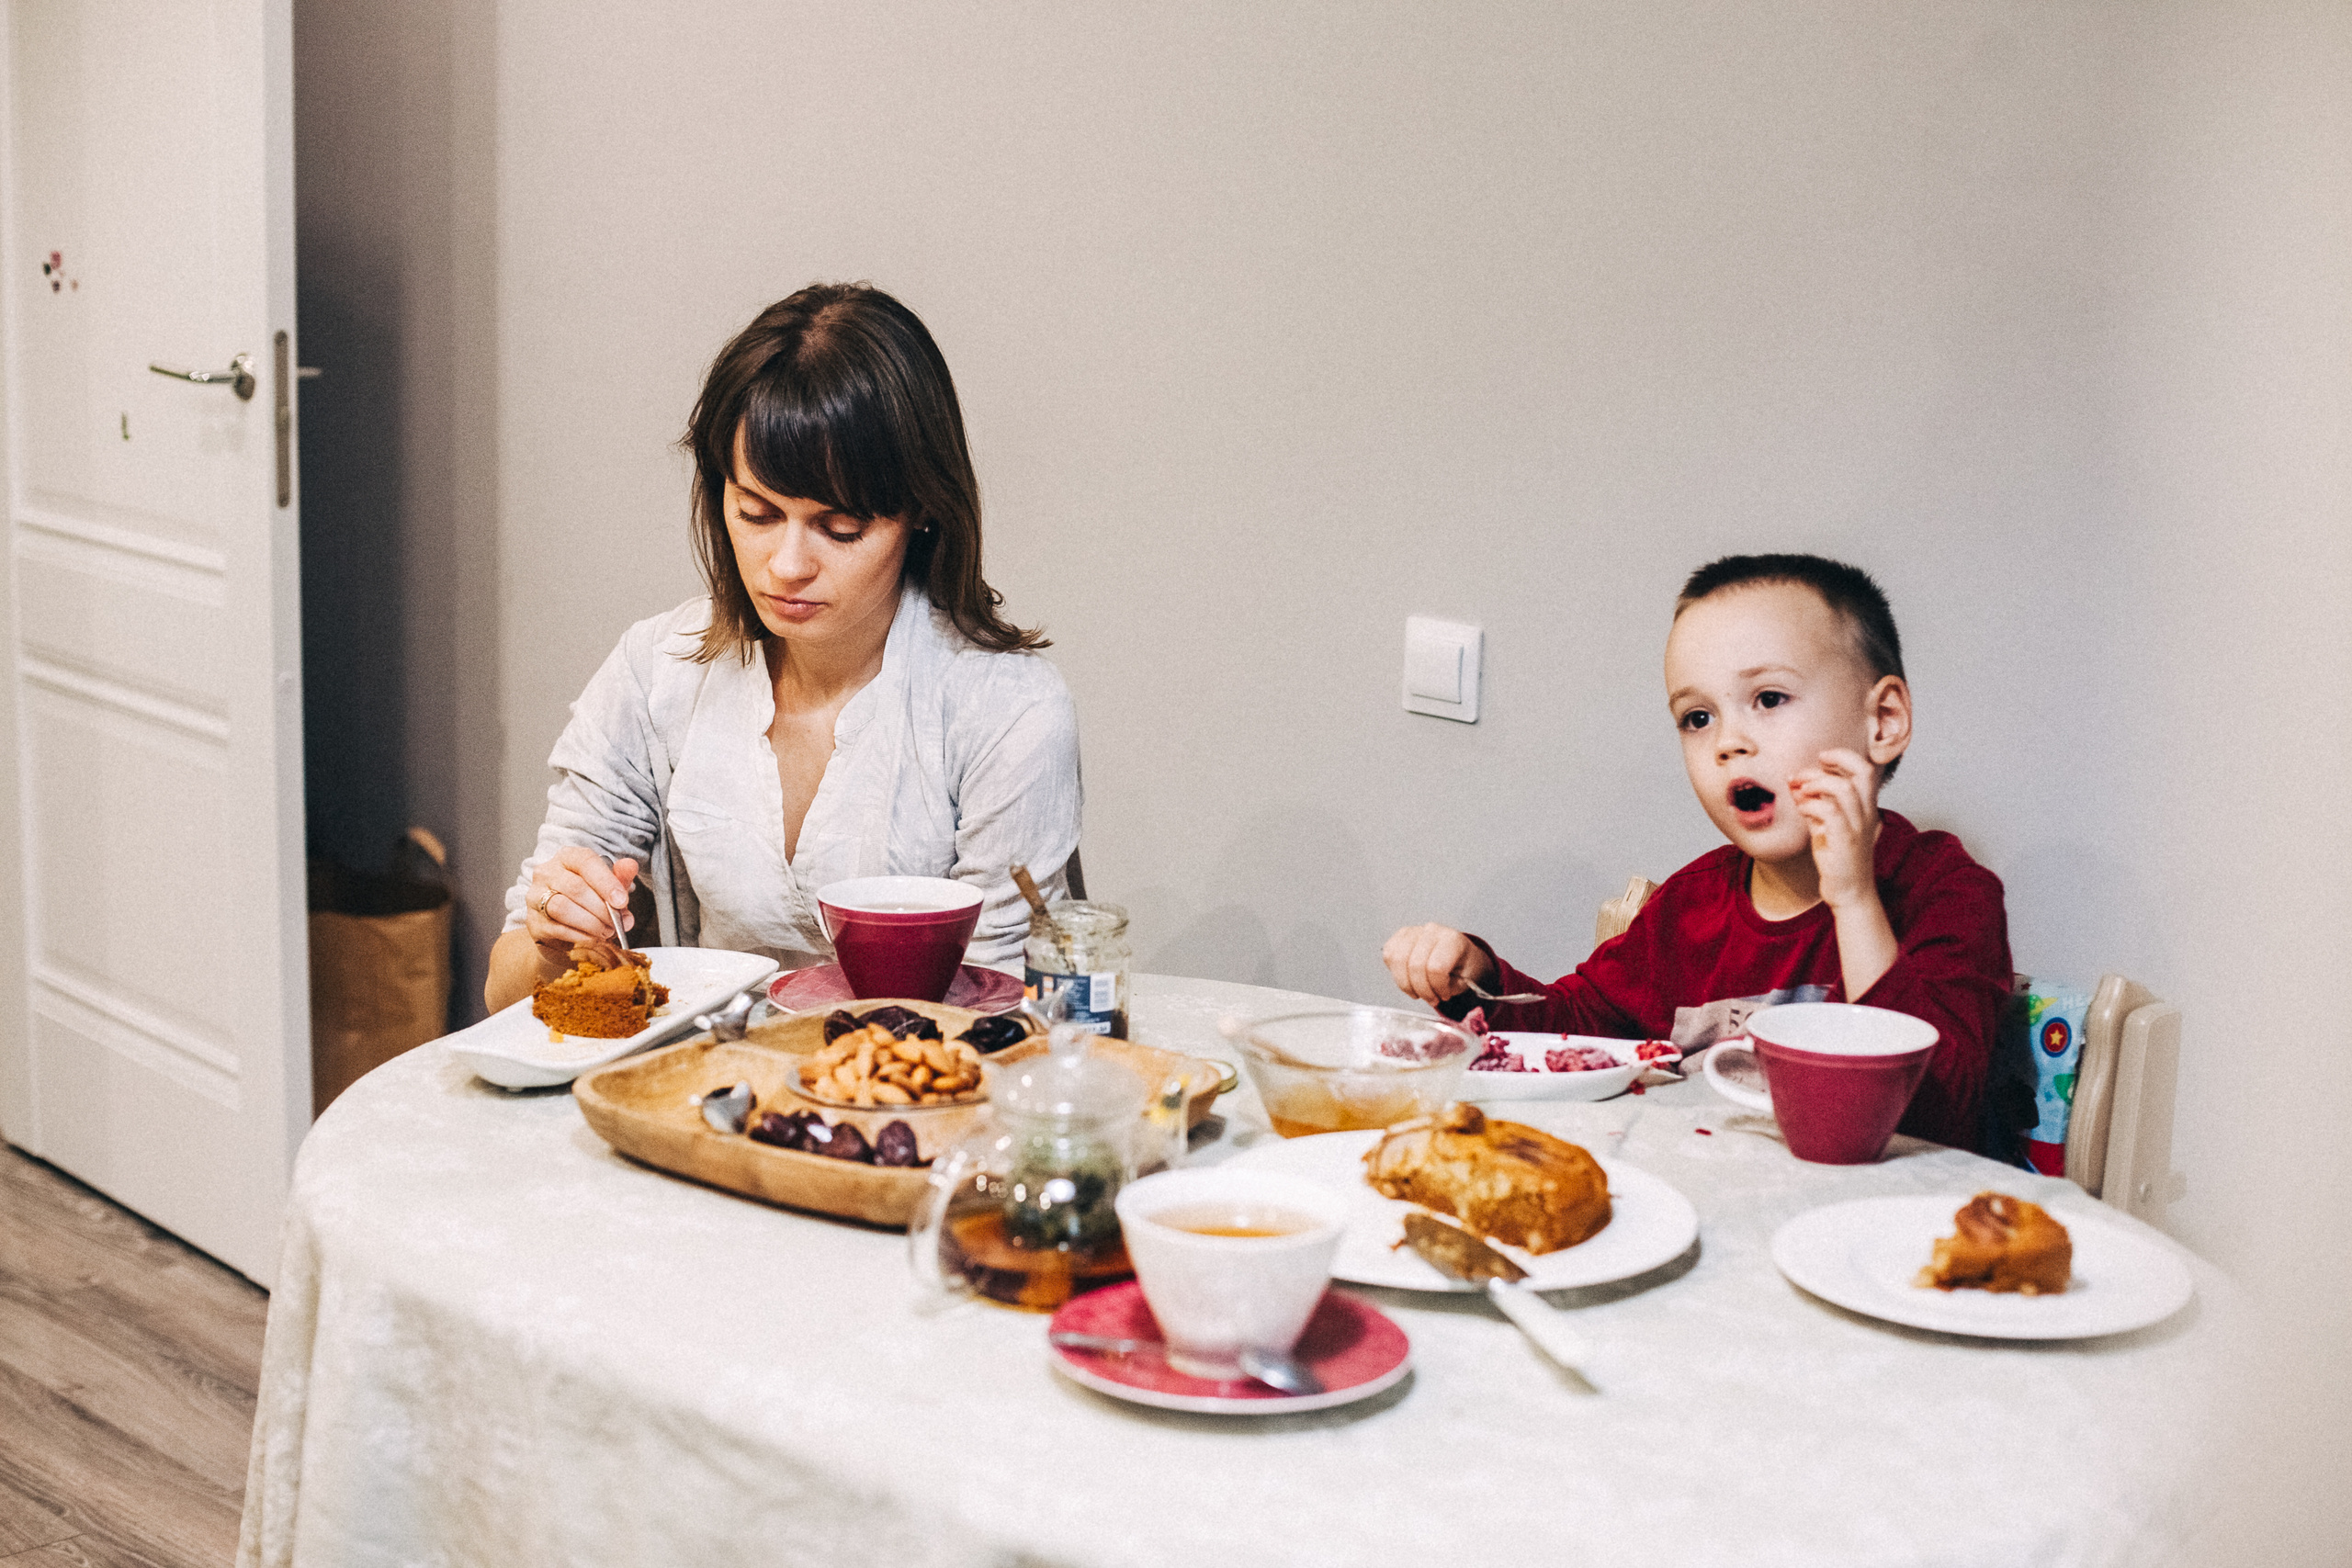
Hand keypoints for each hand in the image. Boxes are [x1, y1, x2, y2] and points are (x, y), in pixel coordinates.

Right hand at [524, 850, 639, 951]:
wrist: (561, 930)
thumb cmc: (587, 902)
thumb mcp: (607, 888)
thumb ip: (620, 878)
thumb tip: (630, 866)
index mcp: (567, 857)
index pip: (586, 861)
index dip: (606, 882)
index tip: (622, 901)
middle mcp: (546, 872)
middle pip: (575, 887)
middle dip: (601, 908)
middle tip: (616, 922)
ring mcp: (535, 897)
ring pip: (563, 908)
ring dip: (591, 923)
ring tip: (607, 931)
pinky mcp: (533, 921)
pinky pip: (557, 929)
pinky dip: (581, 936)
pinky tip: (593, 938)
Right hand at [1381, 924, 1493, 1006]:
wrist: (1460, 953)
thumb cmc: (1463, 965)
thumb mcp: (1467, 979)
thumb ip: (1451, 987)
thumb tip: (1433, 992)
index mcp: (1452, 940)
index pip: (1436, 967)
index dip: (1437, 987)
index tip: (1444, 995)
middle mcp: (1432, 931)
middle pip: (1415, 965)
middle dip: (1422, 990)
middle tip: (1431, 998)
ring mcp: (1415, 931)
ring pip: (1397, 960)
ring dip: (1406, 984)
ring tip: (1418, 992)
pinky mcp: (1401, 935)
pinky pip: (1389, 955)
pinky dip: (1396, 973)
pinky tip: (1408, 979)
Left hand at [1787, 748, 1880, 909]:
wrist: (1849, 893)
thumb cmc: (1837, 859)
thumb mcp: (1824, 825)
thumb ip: (1813, 802)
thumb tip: (1795, 782)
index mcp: (1866, 806)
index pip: (1864, 769)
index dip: (1842, 757)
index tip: (1820, 760)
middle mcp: (1867, 813)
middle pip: (1863, 771)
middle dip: (1835, 759)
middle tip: (1806, 771)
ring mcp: (1858, 827)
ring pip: (1844, 788)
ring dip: (1816, 783)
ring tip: (1801, 791)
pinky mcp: (1846, 841)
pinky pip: (1830, 811)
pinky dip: (1810, 805)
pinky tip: (1802, 811)